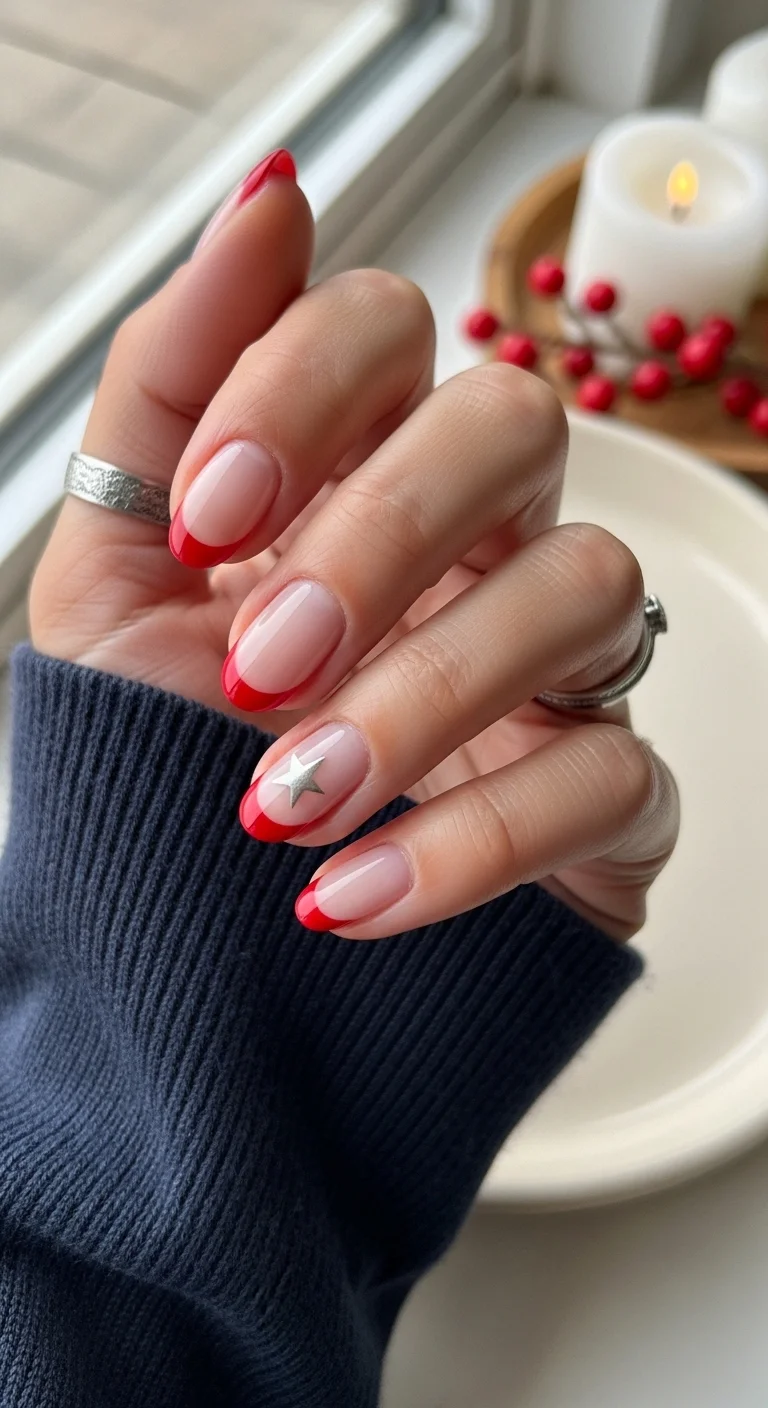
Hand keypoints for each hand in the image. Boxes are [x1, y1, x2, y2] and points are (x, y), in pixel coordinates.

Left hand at [31, 151, 678, 941]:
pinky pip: (612, 775)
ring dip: (427, 695)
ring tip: (288, 802)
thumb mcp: (114, 572)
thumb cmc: (162, 749)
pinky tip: (349, 896)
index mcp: (349, 468)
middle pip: (514, 424)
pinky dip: (473, 841)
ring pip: (587, 586)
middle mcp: (472, 541)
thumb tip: (270, 196)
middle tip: (265, 662)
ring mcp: (556, 663)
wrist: (191, 944)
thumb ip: (170, 386)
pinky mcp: (606, 795)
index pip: (385, 327)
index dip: (303, 390)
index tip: (206, 520)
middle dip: (381, 535)